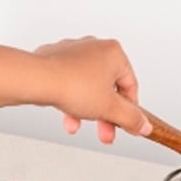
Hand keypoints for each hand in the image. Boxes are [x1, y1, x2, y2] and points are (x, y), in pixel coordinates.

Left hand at [33, 36, 151, 143]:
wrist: (37, 80)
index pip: (130, 86)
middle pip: (108, 88)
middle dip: (106, 115)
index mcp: (114, 53)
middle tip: (105, 132)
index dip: (130, 111)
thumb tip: (143, 125)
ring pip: (87, 87)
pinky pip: (70, 83)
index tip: (127, 125)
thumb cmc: (72, 85)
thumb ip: (131, 118)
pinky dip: (70, 100)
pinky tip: (67, 115)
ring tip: (80, 124)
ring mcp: (73, 52)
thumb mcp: (110, 109)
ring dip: (86, 110)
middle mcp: (95, 47)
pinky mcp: (55, 59)